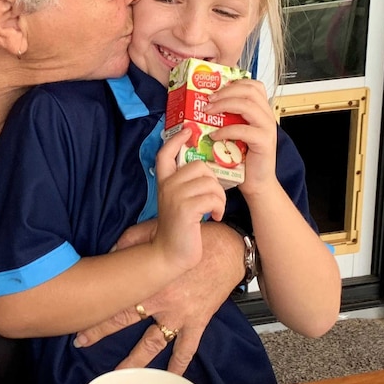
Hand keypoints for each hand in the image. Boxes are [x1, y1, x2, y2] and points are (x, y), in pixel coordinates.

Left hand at [75, 222, 244, 374]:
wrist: (230, 249)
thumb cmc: (195, 237)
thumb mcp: (160, 230)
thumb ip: (133, 239)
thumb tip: (111, 250)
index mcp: (152, 278)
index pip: (116, 297)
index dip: (96, 308)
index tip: (78, 316)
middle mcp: (163, 301)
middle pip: (125, 320)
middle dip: (101, 331)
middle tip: (82, 341)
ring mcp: (180, 315)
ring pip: (153, 343)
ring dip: (136, 359)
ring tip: (120, 373)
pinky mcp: (197, 322)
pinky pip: (187, 348)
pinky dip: (179, 364)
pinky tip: (171, 378)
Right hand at [152, 129, 225, 270]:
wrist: (171, 253)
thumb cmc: (180, 227)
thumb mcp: (178, 201)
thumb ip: (185, 184)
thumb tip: (205, 169)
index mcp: (164, 182)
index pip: (165, 154)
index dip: (176, 139)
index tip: (187, 130)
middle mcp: (167, 186)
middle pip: (198, 166)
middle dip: (213, 181)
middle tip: (214, 197)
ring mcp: (175, 196)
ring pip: (209, 182)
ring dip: (219, 197)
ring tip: (215, 209)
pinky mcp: (186, 209)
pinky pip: (212, 197)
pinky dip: (219, 207)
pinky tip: (215, 216)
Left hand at [206, 79, 278, 196]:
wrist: (256, 182)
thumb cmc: (243, 159)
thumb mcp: (235, 133)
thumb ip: (227, 118)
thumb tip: (204, 106)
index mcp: (261, 111)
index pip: (253, 85)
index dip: (234, 83)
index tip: (215, 88)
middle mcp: (266, 116)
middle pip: (250, 90)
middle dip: (226, 91)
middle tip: (208, 99)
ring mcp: (267, 128)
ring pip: (248, 105)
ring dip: (224, 105)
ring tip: (208, 112)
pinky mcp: (264, 142)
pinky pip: (243, 130)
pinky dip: (226, 130)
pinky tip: (214, 135)